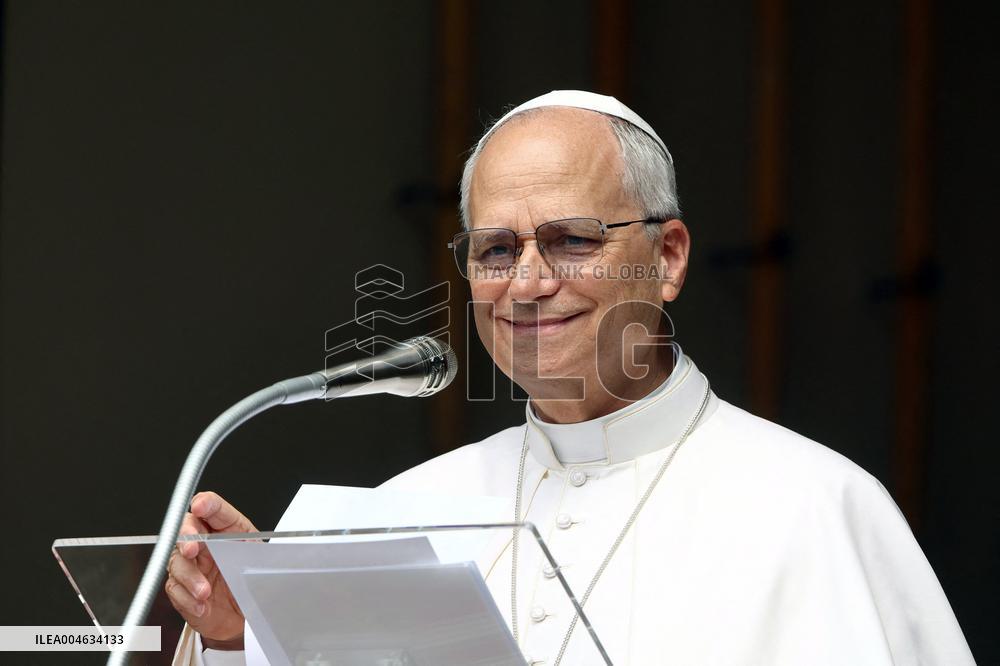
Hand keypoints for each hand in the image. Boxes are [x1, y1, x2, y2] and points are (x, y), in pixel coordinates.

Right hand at [165, 491, 256, 648]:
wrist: (243, 613)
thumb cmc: (250, 580)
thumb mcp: (260, 561)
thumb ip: (257, 552)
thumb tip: (270, 549)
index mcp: (227, 528)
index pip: (213, 508)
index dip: (206, 503)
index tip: (201, 505)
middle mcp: (205, 543)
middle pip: (186, 528)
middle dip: (186, 536)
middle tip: (191, 548)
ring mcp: (191, 564)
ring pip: (177, 561)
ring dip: (189, 577)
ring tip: (204, 591)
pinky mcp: (181, 588)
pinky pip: (175, 589)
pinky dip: (188, 599)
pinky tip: (201, 605)